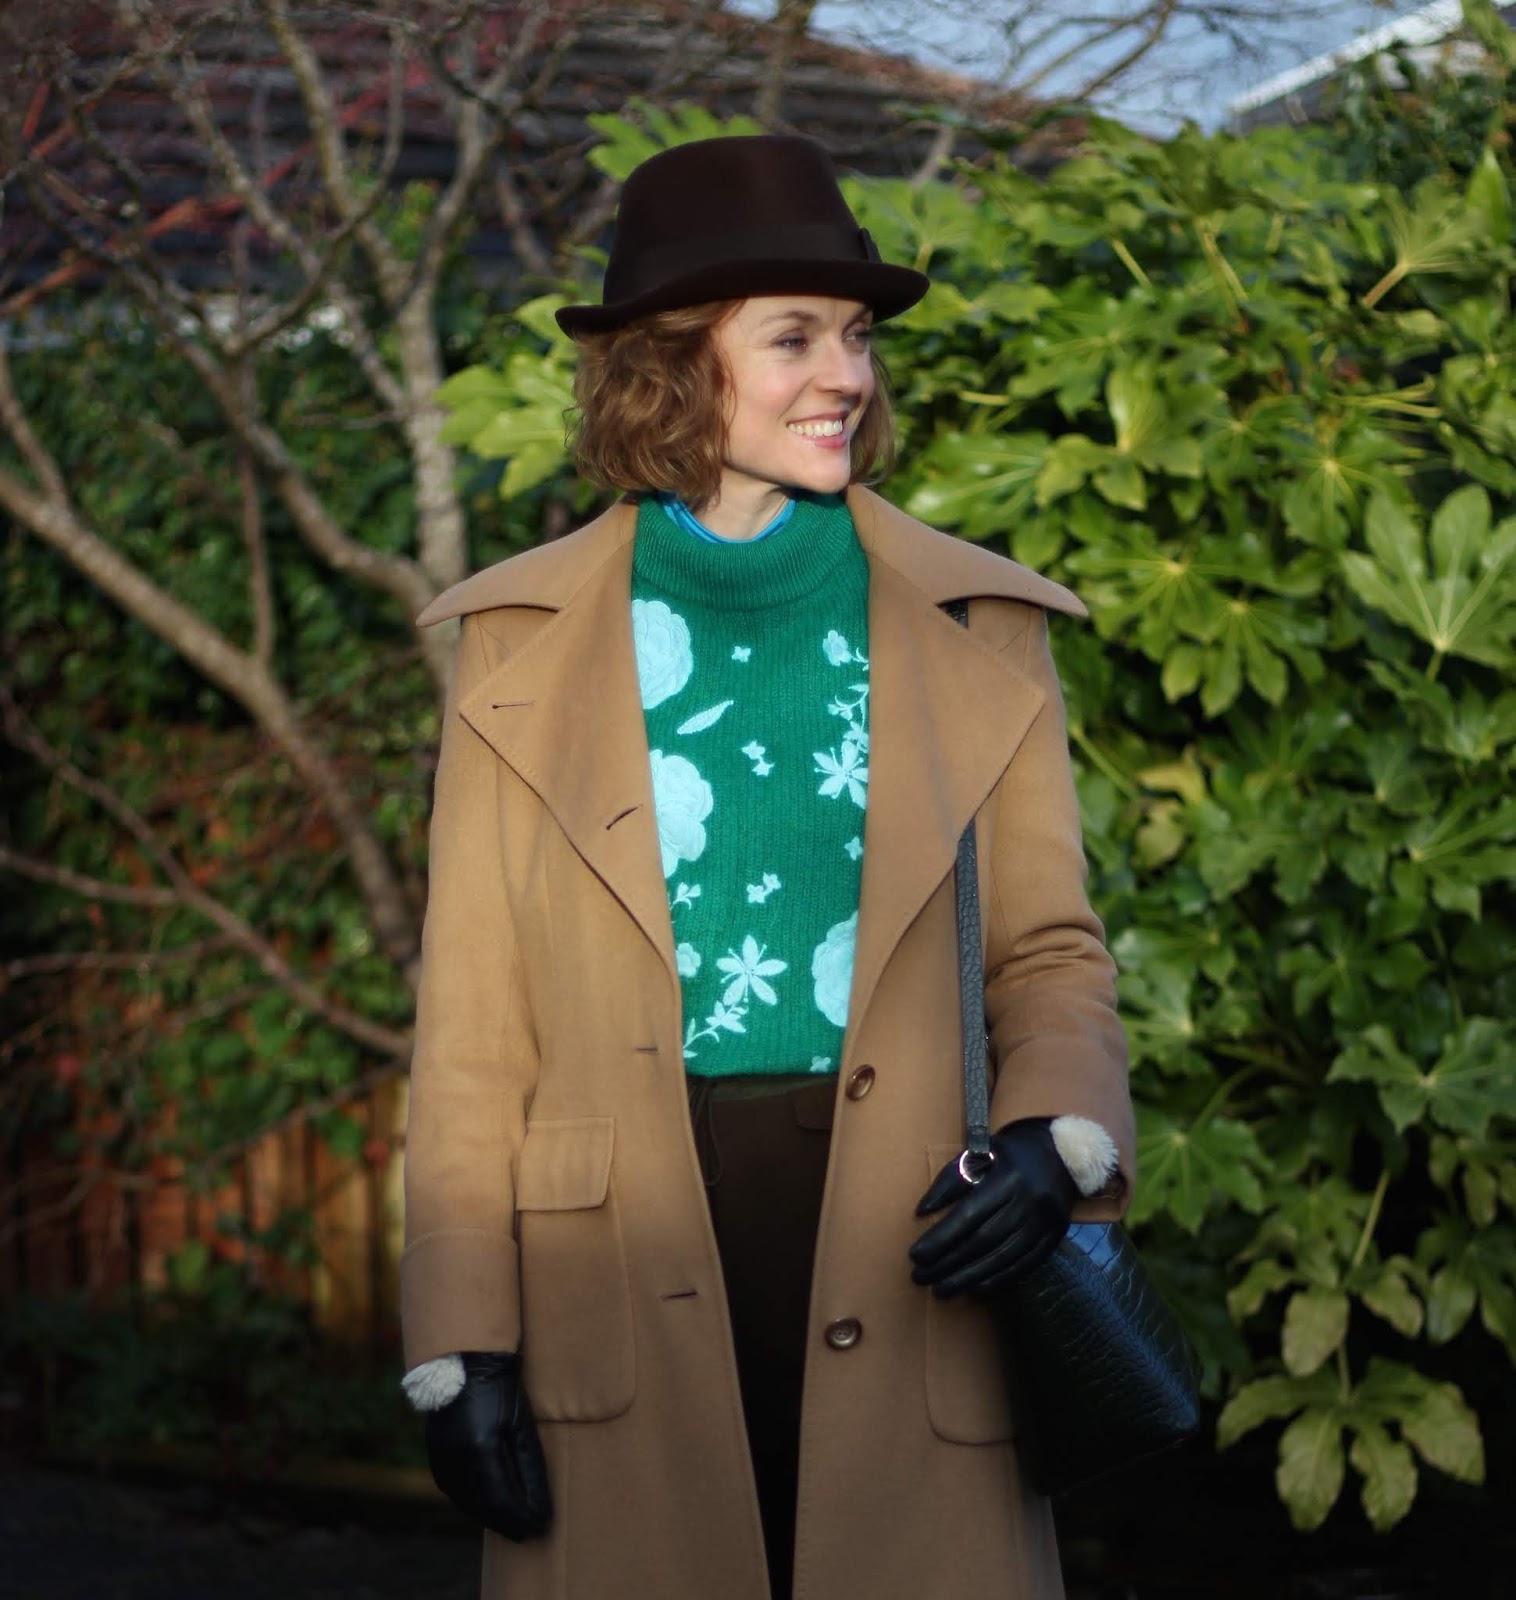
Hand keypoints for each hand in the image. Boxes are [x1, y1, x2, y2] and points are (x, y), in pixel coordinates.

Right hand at [424, 1350, 552, 1541]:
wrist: (463, 1363)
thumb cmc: (499, 1389)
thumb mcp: (521, 1425)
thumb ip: (530, 1468)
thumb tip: (541, 1507)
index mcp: (480, 1453)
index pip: (504, 1502)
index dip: (524, 1518)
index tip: (543, 1527)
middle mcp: (456, 1463)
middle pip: (484, 1509)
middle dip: (508, 1524)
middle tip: (530, 1533)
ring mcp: (442, 1461)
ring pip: (468, 1504)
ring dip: (490, 1517)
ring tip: (513, 1525)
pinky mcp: (436, 1457)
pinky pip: (455, 1492)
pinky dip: (474, 1504)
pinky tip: (488, 1506)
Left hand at [908, 1117, 1076, 1298]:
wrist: (1065, 1154)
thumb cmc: (1011, 1153)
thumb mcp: (980, 1152)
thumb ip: (950, 1180)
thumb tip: (922, 1211)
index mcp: (1009, 1178)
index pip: (969, 1215)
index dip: (941, 1238)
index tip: (915, 1255)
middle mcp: (1029, 1202)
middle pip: (984, 1241)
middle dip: (949, 1263)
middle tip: (921, 1277)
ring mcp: (1045, 1223)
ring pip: (1003, 1259)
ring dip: (969, 1278)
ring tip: (941, 1290)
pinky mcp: (1055, 1238)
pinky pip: (1024, 1266)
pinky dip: (998, 1280)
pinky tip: (975, 1289)